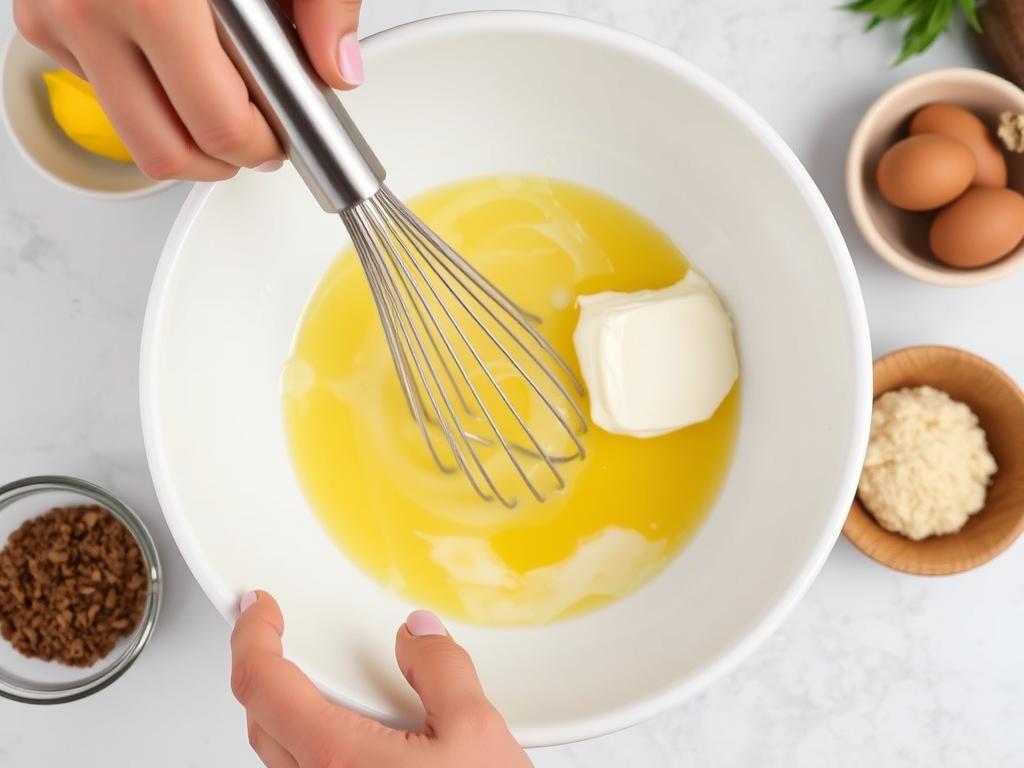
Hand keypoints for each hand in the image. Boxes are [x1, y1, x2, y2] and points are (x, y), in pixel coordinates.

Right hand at [13, 0, 363, 179]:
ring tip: (219, 82)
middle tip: (257, 131)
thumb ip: (322, 1)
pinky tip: (172, 47)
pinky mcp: (38, 13)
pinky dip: (141, 83)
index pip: (217, 125)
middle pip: (163, 149)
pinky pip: (95, 82)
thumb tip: (337, 67)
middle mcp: (91, 11)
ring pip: (128, 124)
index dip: (262, 144)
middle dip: (222, 156)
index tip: (282, 135)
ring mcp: (56, 14)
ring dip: (179, 123)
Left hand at [230, 591, 531, 767]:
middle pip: (260, 720)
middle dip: (266, 670)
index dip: (252, 635)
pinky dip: (311, 750)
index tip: (259, 609)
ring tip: (328, 692)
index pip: (262, 682)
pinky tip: (357, 746)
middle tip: (283, 638)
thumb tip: (419, 635)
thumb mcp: (478, 731)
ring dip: (287, 714)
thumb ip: (441, 669)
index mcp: (337, 758)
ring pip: (278, 757)